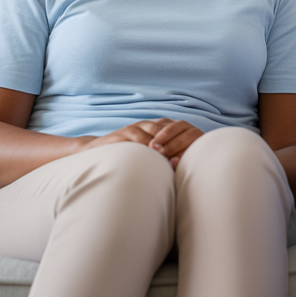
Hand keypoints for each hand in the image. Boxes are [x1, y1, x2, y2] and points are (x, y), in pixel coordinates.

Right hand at [86, 119, 203, 167]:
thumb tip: (184, 171)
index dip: (187, 143)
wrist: (99, 152)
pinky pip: (139, 137)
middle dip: (179, 145)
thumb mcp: (149, 157)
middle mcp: (149, 125)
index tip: (196, 157)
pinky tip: (154, 157)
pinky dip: (148, 146)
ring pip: (156, 133)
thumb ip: (165, 160)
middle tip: (188, 159)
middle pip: (170, 131)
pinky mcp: (125, 132)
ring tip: (174, 160)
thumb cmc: (129, 159)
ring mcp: (137, 127)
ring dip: (166, 146)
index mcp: (158, 128)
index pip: (178, 131)